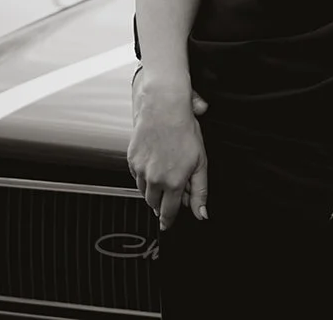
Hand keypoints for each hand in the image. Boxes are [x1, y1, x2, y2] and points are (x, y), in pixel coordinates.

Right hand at [127, 73, 208, 230]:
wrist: (163, 108)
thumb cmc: (184, 130)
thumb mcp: (201, 162)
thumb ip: (200, 192)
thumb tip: (201, 214)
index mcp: (173, 182)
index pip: (169, 212)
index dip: (169, 220)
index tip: (168, 224)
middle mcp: (154, 179)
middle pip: (155, 204)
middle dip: (163, 203)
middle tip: (172, 193)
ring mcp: (140, 170)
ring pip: (144, 192)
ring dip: (153, 190)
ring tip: (164, 176)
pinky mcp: (131, 161)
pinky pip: (136, 177)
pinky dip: (144, 177)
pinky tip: (154, 164)